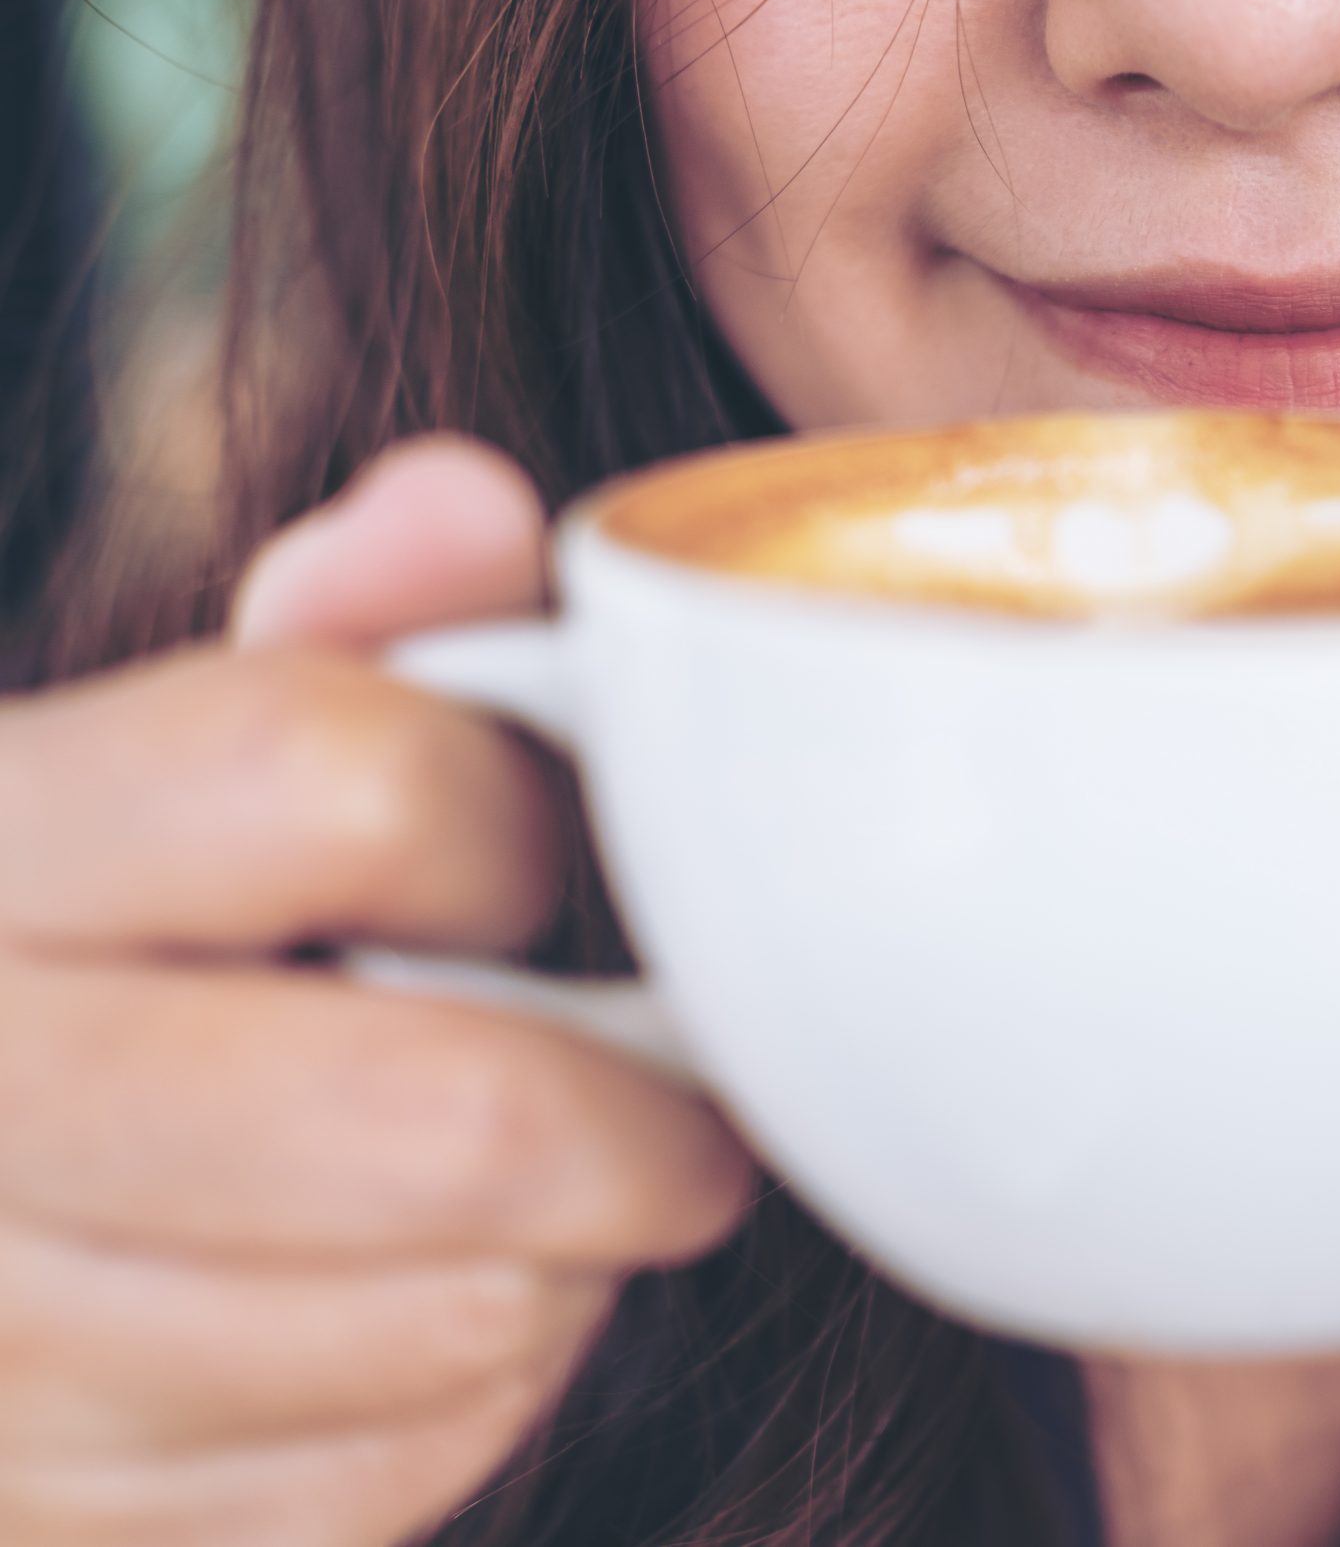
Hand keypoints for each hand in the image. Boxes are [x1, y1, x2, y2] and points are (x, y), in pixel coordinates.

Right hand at [0, 439, 754, 1545]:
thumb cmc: (78, 955)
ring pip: (459, 1321)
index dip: (507, 823)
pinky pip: (398, 1472)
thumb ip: (326, 635)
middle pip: (442, 1119)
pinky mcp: (63, 1530)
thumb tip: (465, 506)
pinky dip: (468, 1389)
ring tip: (510, 1186)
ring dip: (559, 1250)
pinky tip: (408, 1309)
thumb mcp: (146, 765)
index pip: (332, 779)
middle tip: (665, 1083)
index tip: (534, 868)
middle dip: (626, 1103)